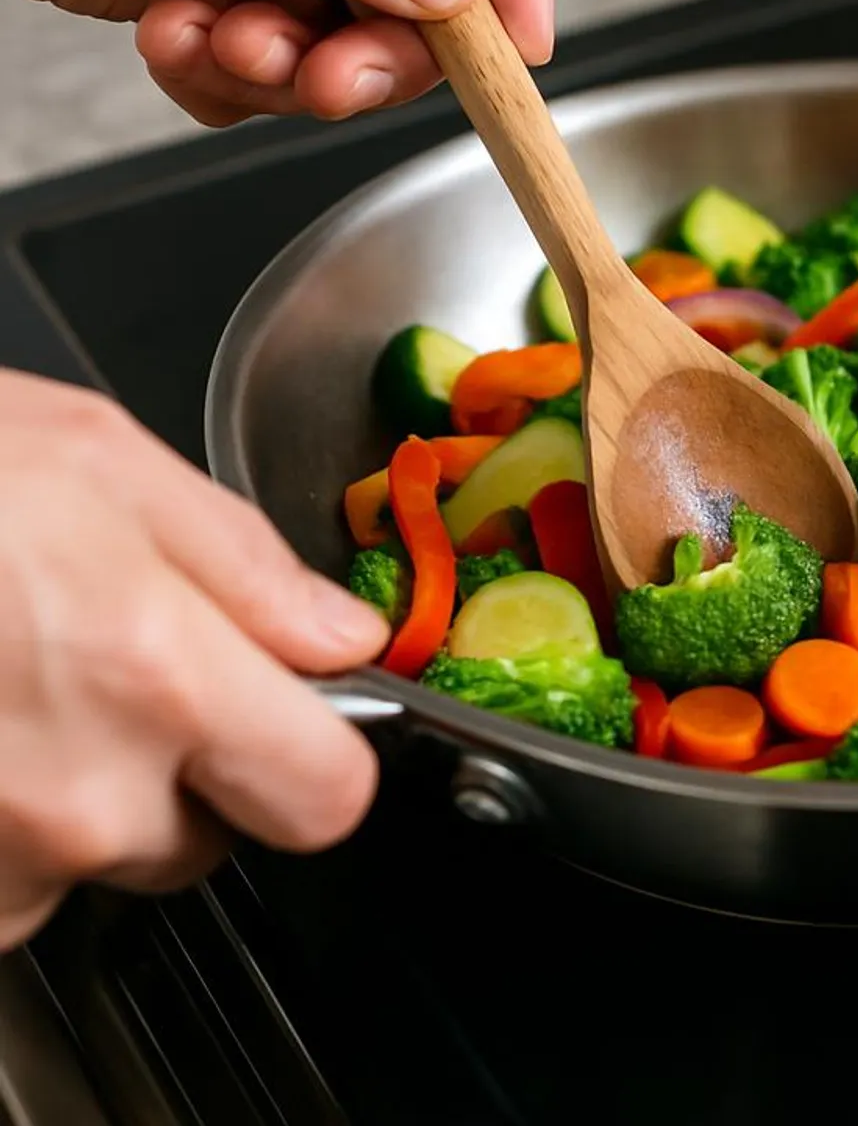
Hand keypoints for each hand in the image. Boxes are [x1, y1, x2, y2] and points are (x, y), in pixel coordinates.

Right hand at [0, 368, 391, 948]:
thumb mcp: (100, 460)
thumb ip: (245, 565)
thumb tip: (337, 637)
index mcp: (151, 677)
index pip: (326, 796)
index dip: (320, 754)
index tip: (297, 721)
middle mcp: (75, 799)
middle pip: (206, 834)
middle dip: (183, 763)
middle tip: (102, 666)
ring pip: (92, 857)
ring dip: (71, 792)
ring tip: (4, 682)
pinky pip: (5, 885)